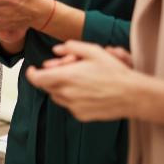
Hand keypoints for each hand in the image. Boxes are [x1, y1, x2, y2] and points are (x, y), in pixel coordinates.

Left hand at [25, 41, 163, 124]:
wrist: (131, 95)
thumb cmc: (114, 72)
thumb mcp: (94, 51)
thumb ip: (71, 47)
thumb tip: (55, 50)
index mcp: (66, 77)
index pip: (37, 79)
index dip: (31, 73)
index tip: (32, 69)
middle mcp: (66, 94)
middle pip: (46, 87)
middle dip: (50, 78)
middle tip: (65, 70)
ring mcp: (73, 107)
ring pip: (57, 97)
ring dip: (61, 88)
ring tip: (78, 80)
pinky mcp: (81, 115)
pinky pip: (69, 106)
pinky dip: (72, 98)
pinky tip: (87, 91)